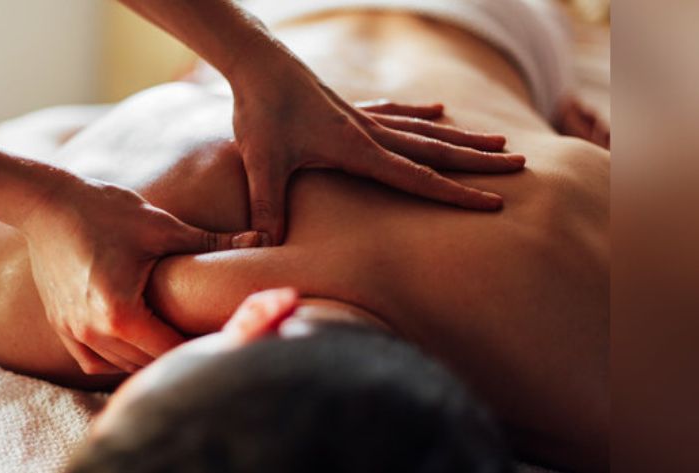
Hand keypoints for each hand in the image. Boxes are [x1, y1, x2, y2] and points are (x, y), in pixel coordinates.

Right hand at [21, 175, 263, 374]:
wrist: (45, 203)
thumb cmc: (103, 209)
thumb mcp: (161, 226)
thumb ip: (213, 240)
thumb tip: (263, 238)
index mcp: (120, 314)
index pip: (172, 350)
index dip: (202, 346)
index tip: (225, 337)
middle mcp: (93, 333)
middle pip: (148, 364)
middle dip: (180, 354)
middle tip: (210, 340)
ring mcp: (73, 332)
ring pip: (122, 366)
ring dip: (149, 358)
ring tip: (179, 342)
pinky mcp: (61, 326)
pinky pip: (94, 361)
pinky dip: (118, 358)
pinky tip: (138, 340)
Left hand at [231, 62, 525, 242]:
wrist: (256, 61)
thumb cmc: (259, 112)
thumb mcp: (262, 163)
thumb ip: (269, 205)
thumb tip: (267, 244)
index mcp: (358, 148)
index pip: (418, 177)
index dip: (457, 194)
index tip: (494, 202)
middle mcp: (369, 131)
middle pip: (434, 150)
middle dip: (477, 162)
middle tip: (520, 165)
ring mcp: (362, 116)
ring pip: (423, 129)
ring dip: (460, 138)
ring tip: (497, 142)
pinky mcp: (348, 107)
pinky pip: (394, 111)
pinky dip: (419, 113)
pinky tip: (437, 109)